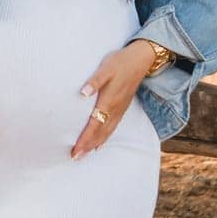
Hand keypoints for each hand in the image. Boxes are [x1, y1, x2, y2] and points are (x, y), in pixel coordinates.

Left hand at [70, 39, 156, 160]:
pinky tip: (101, 143)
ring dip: (95, 144)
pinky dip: (106, 137)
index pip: (94, 125)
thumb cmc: (120, 62)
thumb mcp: (106, 67)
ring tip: (85, 154)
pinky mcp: (123, 107)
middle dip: (87, 146)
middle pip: (100, 133)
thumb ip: (94, 81)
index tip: (75, 150)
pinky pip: (113, 127)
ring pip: (107, 132)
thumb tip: (82, 93)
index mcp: (108, 101)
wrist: (141, 59)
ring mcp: (120, 109)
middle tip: (75, 158)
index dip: (84, 139)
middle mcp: (115, 109)